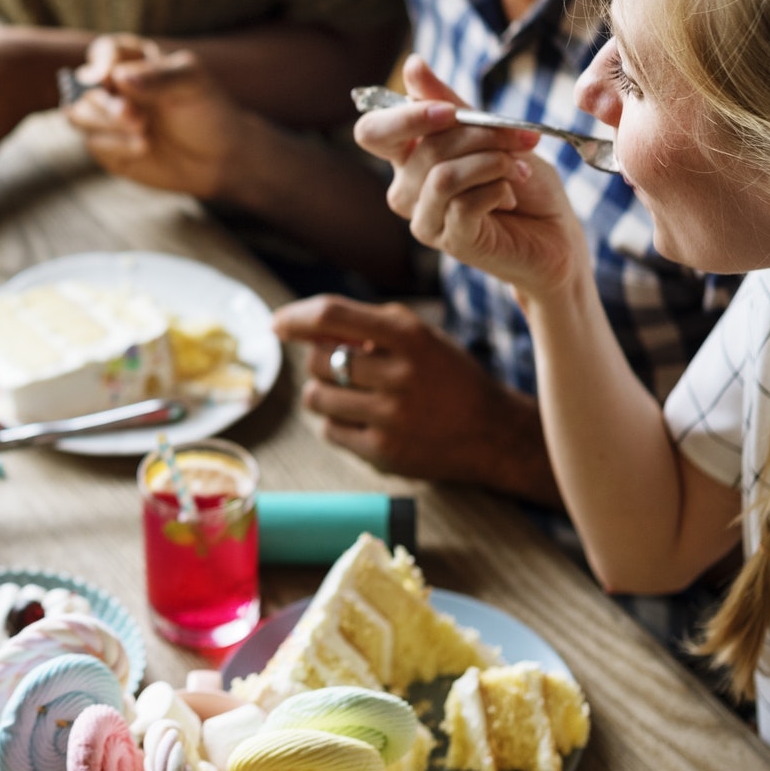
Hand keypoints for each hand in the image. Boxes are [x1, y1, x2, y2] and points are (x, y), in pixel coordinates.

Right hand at [64, 36, 253, 199]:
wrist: (217, 159)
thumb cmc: (207, 112)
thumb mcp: (193, 84)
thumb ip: (159, 77)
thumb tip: (119, 77)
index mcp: (134, 61)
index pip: (104, 51)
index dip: (101, 62)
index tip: (107, 78)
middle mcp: (115, 87)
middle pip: (83, 85)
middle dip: (104, 102)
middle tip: (134, 117)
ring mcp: (107, 118)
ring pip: (76, 113)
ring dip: (103, 123)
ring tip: (142, 132)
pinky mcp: (107, 146)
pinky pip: (93, 142)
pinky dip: (115, 146)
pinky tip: (143, 148)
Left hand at [273, 295, 556, 502]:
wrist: (492, 434)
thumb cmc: (447, 376)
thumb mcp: (422, 336)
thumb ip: (370, 324)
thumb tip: (304, 325)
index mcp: (410, 337)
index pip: (333, 316)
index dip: (296, 317)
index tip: (277, 324)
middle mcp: (401, 376)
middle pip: (318, 360)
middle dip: (320, 359)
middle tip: (341, 365)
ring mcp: (391, 418)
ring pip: (317, 397)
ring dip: (324, 391)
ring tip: (352, 392)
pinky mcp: (384, 453)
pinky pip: (329, 431)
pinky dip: (336, 422)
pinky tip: (362, 418)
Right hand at [354, 56, 586, 299]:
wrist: (557, 231)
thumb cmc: (522, 180)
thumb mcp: (490, 132)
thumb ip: (450, 104)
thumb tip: (412, 65)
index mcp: (408, 156)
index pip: (372, 132)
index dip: (404, 117)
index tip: (449, 110)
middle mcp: (406, 189)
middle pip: (425, 146)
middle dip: (479, 135)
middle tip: (517, 138)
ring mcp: (424, 218)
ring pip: (444, 175)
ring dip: (493, 163)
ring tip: (517, 169)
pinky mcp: (449, 241)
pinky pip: (464, 203)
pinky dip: (497, 190)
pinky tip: (509, 195)